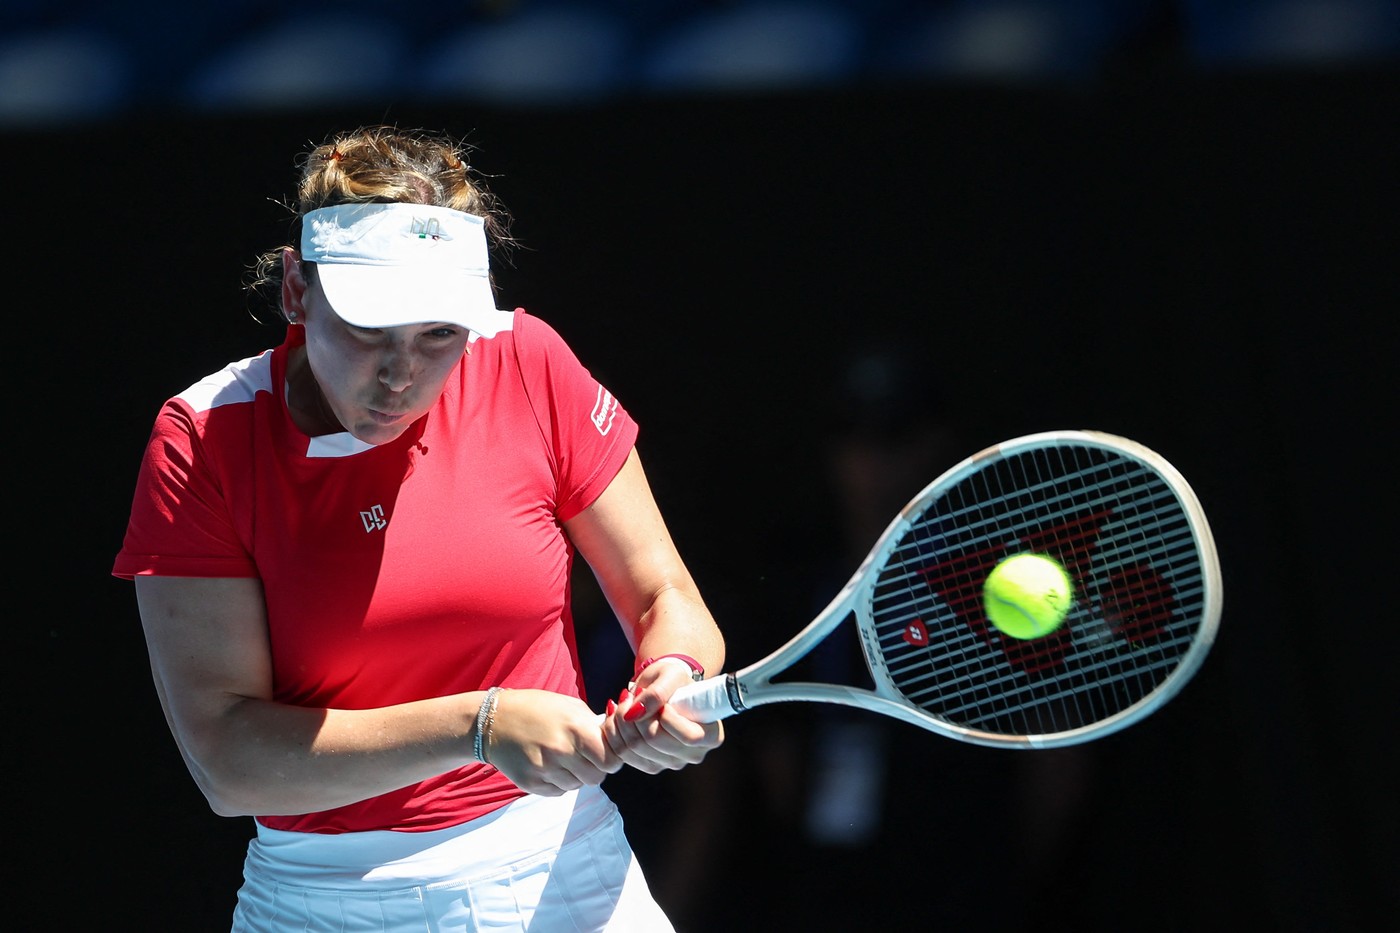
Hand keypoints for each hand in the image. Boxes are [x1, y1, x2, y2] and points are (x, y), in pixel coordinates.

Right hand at [484, 689, 623, 794]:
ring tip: (563, 758)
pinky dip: (559, 782)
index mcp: (576, 728)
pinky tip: (549, 765)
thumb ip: (594, 725)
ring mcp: (544, 769)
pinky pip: (559, 791)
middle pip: (596, 777)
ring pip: (577, 786)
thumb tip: (616, 741)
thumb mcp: (569, 706)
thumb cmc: (536, 708)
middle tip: (585, 757)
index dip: (611, 758)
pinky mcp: (530, 783)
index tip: (606, 753)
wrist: (493, 720)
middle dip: (595, 768)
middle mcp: (561, 751)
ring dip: (576, 775)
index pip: (610, 760)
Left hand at [603, 662, 723, 773]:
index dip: (668, 718)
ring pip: (635, 748)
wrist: (665, 689)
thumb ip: (657, 692)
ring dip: (621, 721)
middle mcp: (695, 754)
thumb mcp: (670, 675)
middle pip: (655, 741)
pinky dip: (614, 733)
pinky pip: (624, 754)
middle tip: (630, 695)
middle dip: (635, 714)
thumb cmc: (675, 680)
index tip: (662, 701)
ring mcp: (672, 763)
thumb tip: (635, 713)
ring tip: (624, 702)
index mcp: (712, 735)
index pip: (689, 736)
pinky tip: (617, 716)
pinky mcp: (652, 765)